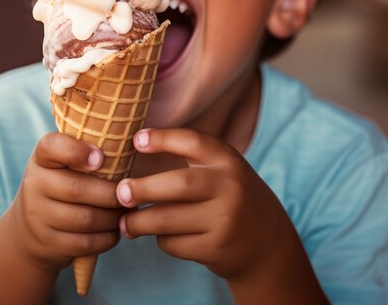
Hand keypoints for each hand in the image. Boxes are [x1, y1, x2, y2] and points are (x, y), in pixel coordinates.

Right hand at [8, 133, 123, 269]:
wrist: (29, 228)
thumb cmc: (63, 182)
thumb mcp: (65, 162)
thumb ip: (88, 148)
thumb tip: (136, 138)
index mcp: (42, 157)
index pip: (52, 146)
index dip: (76, 151)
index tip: (100, 158)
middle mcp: (34, 184)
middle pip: (76, 188)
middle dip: (110, 192)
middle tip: (130, 191)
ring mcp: (38, 217)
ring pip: (85, 219)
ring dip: (113, 216)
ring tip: (128, 209)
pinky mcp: (48, 244)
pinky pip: (85, 243)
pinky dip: (108, 236)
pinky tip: (117, 228)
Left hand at [115, 128, 292, 281]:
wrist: (266, 241)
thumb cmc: (229, 195)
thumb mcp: (222, 169)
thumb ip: (191, 156)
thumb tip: (137, 144)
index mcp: (228, 161)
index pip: (194, 142)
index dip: (163, 138)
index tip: (137, 140)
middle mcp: (230, 187)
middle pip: (179, 184)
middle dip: (144, 189)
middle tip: (120, 192)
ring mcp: (225, 219)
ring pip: (170, 220)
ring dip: (140, 222)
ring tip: (125, 222)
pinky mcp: (217, 248)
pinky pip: (176, 243)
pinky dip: (162, 240)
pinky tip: (161, 235)